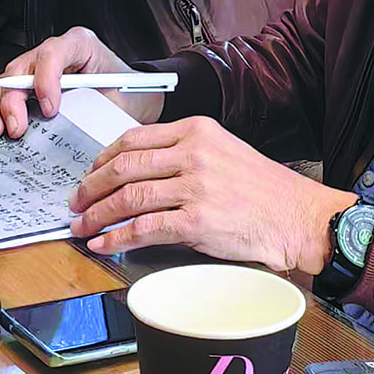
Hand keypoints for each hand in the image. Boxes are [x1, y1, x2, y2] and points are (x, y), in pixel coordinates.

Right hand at [0, 26, 159, 139]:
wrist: (135, 96)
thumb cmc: (131, 93)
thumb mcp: (122, 98)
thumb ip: (98, 109)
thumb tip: (78, 131)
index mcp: (81, 44)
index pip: (53, 53)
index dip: (46, 80)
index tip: (50, 109)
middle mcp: (56, 53)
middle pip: (22, 68)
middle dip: (14, 99)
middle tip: (17, 127)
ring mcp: (41, 68)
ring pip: (9, 81)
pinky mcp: (33, 86)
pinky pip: (10, 95)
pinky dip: (0, 113)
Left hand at [68, 115, 356, 272]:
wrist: (298, 216)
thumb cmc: (264, 189)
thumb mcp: (224, 151)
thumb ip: (185, 154)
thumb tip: (141, 172)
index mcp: (196, 130)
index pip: (135, 138)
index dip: (103, 158)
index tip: (90, 172)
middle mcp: (192, 153)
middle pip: (125, 165)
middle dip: (91, 185)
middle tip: (76, 200)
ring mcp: (194, 187)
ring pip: (128, 197)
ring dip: (97, 213)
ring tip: (82, 225)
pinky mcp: (197, 221)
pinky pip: (143, 228)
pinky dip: (117, 237)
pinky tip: (104, 243)